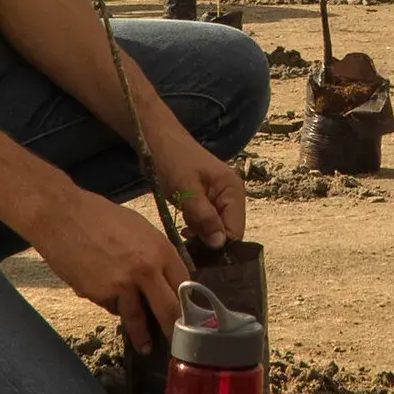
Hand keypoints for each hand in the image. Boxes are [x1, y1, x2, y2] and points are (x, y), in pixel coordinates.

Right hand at [28, 191, 187, 351]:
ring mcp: (121, 285)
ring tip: (146, 347)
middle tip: (179, 343)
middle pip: (168, 309)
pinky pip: (111, 306)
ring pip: (137, 318)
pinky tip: (103, 292)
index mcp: (160, 249)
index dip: (188, 302)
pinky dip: (111, 304)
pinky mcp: (98, 295)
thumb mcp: (139, 228)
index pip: (184, 283)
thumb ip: (155, 252)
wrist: (62, 217)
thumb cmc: (100, 216)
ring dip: (142, 336)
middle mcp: (145, 270)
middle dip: (175, 329)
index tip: (190, 315)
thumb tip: (165, 275)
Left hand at [154, 135, 245, 250]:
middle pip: (228, 231)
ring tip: (183, 230)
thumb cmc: (172, 161)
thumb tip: (219, 245)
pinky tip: (184, 226)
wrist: (158, 140)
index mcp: (233, 190)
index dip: (218, 245)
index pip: (235, 230)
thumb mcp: (187, 191)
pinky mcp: (209, 200)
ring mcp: (221, 197)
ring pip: (217, 228)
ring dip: (201, 234)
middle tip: (187, 243)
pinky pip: (208, 222)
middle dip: (209, 240)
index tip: (197, 253)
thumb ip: (204, 217)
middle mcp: (233, 195)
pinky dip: (197, 227)